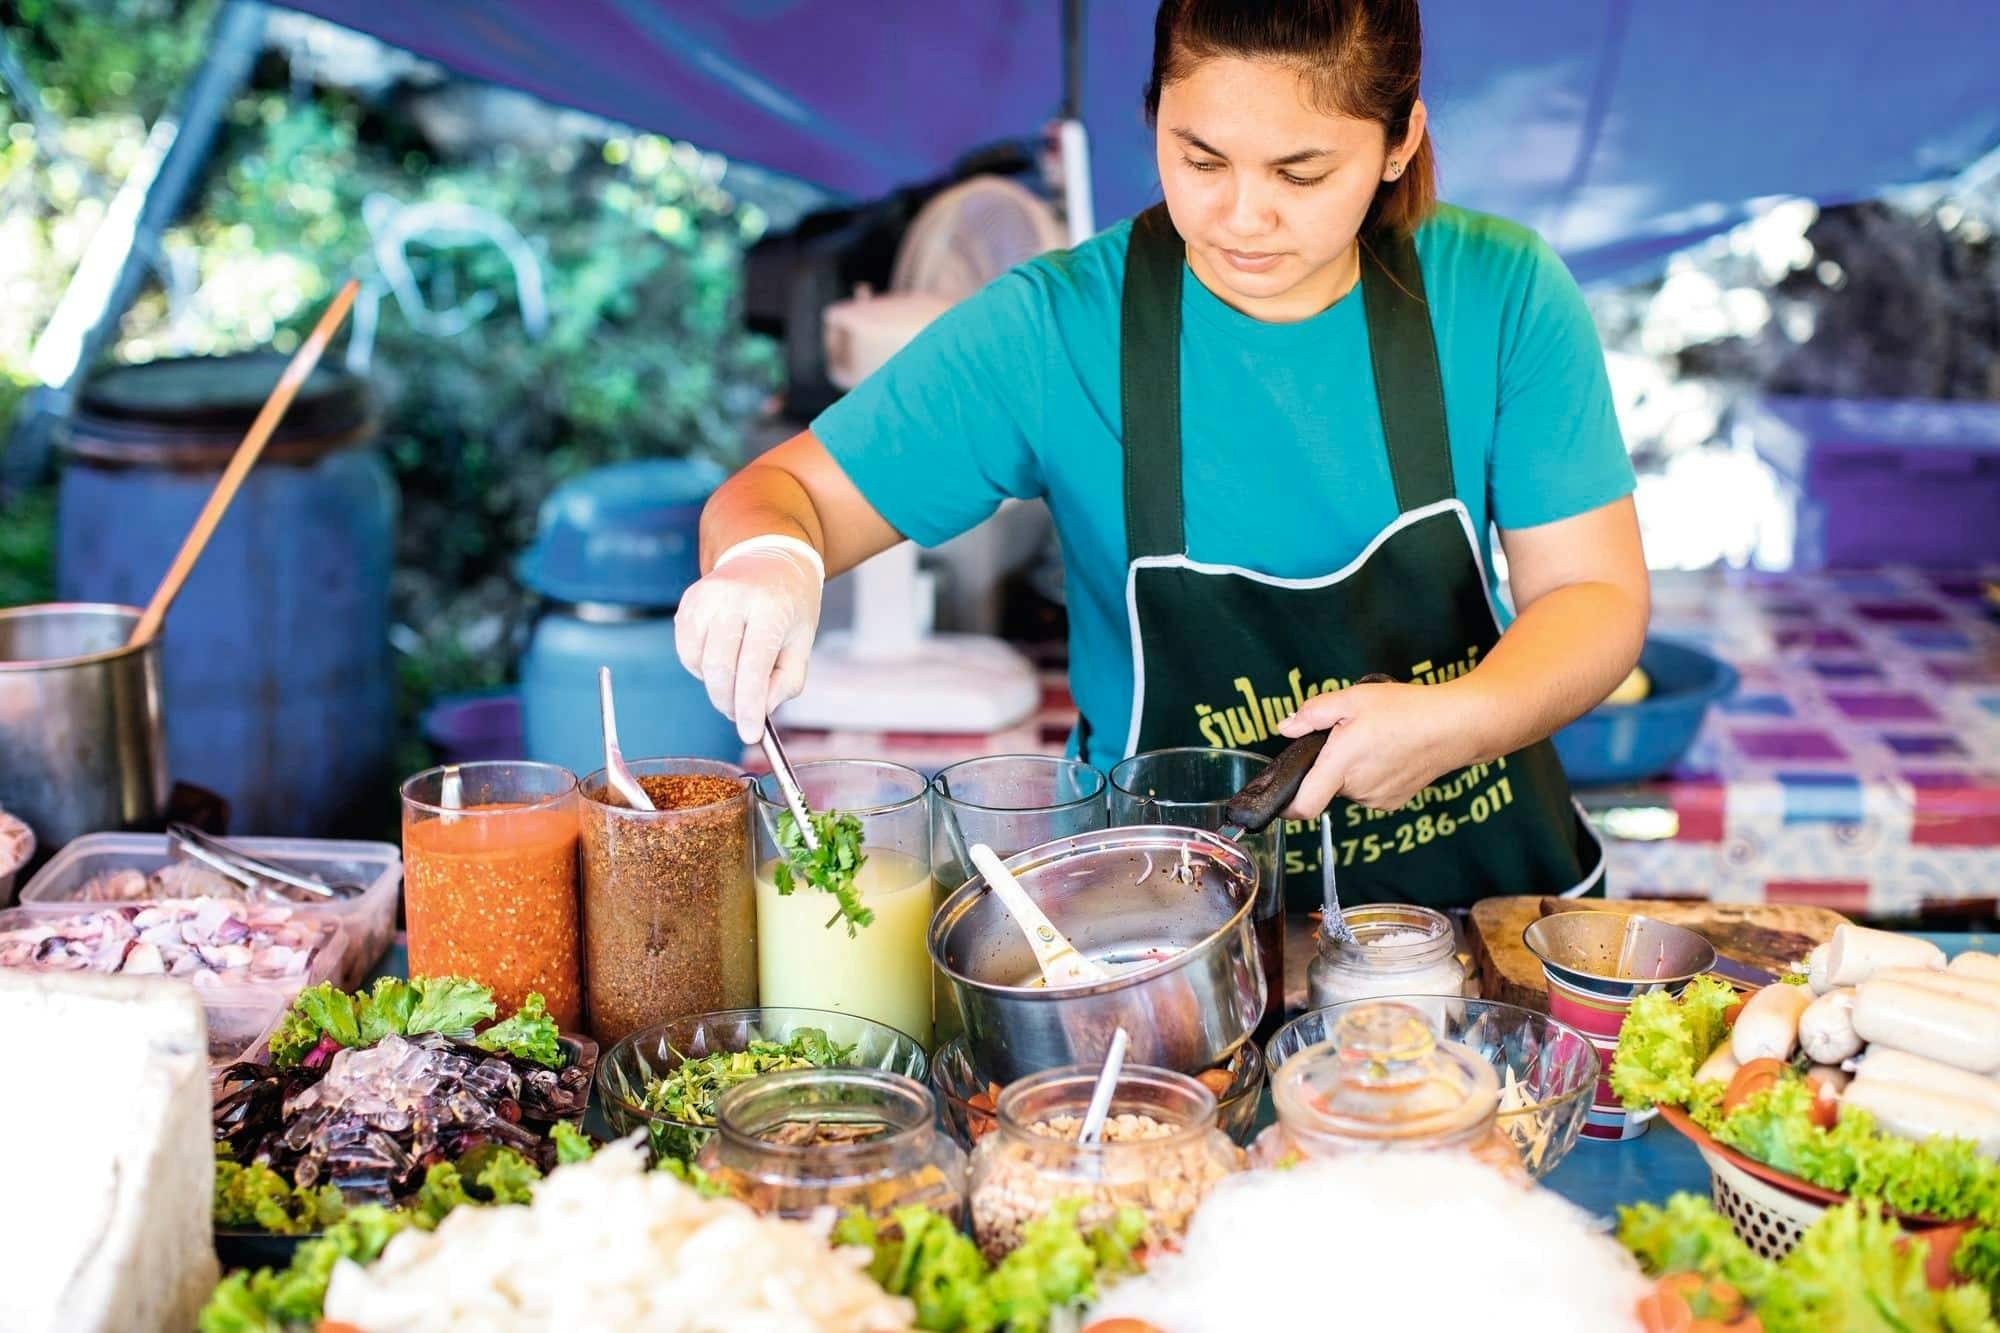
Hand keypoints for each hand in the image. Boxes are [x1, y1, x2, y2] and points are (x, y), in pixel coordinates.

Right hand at [674, 536, 824, 743]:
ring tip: (739, 673)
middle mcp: (733, 598)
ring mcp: (705, 597)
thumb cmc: (790, 605)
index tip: (750, 735)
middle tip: (742, 715)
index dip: (749, 708)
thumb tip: (757, 712)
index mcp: (769, 607)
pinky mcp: (688, 601)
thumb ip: (785, 683)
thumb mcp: (802, 643)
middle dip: (730, 702)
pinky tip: (723, 656)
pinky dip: (702, 667)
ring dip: (717, 684)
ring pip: (699, 664)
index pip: (753, 668)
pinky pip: (686, 651)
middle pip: (720, 669)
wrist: (769, 556)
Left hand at [1274, 679, 1487, 818]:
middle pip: (1324, 787)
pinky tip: (1388, 753)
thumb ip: (1313, 713)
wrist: (1456, 727)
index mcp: (1341, 765)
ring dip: (1349, 769)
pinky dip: (1370, 775)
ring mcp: (1377, 799)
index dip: (1286, 807)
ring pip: (1347, 787)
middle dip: (1327, 765)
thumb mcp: (1353, 698)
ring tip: (1374, 740)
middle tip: (1347, 735)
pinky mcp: (1393, 801)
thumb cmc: (1407, 710)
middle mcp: (1357, 789)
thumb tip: (1286, 727)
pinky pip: (1368, 791)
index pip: (1303, 806)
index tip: (1280, 795)